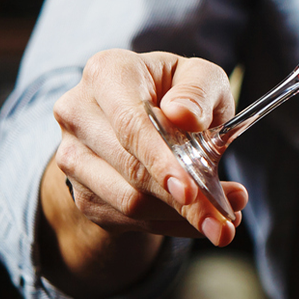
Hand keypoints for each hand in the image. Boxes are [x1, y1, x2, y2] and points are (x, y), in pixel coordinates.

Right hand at [43, 50, 247, 298]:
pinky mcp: (81, 192)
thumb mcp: (201, 76)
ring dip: (180, 217)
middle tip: (227, 219)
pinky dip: (169, 224)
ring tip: (223, 220)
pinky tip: (198, 220)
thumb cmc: (180, 90)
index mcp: (107, 73)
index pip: (130, 125)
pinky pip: (126, 220)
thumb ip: (199, 90)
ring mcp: (72, 157)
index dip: (160, 160)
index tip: (190, 190)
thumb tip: (184, 115)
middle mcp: (78, 114)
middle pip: (130, 169)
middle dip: (183, 200)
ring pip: (127, 202)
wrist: (148, 114)